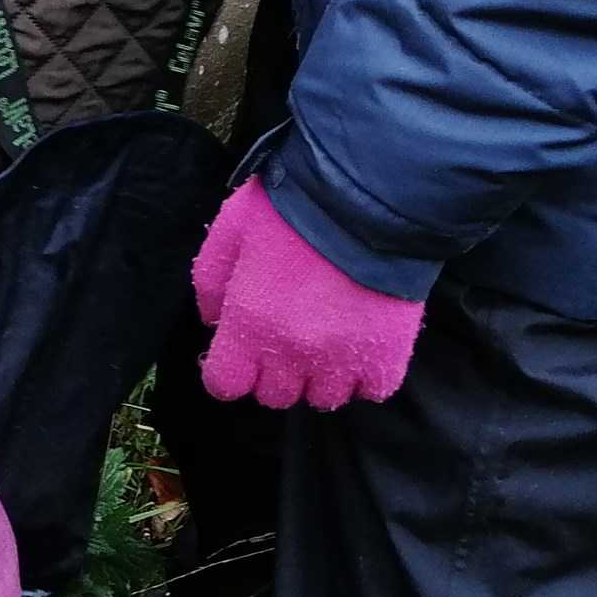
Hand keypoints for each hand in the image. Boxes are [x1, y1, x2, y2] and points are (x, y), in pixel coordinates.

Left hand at [193, 178, 423, 409]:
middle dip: (275, 370)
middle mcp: (291, 352)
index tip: (241, 353)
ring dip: (320, 376)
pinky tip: (361, 344)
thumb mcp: (230, 230)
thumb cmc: (292, 206)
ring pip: (323, 399)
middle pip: (274, 396)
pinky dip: (366, 376)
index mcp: (248, 324)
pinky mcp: (387, 356)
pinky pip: (371, 392)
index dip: (230, 370)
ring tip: (328, 339)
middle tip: (288, 335)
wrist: (367, 197)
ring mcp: (341, 360)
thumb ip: (210, 281)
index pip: (225, 385)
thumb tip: (212, 321)